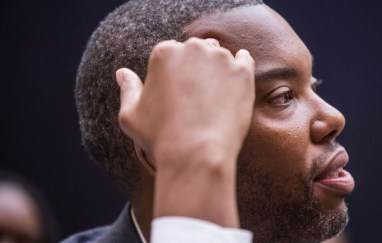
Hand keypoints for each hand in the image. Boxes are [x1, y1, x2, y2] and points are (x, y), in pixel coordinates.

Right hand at [116, 37, 254, 226]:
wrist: (197, 154)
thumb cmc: (160, 137)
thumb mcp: (131, 115)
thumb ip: (127, 89)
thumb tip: (122, 72)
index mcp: (164, 53)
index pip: (172, 52)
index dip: (174, 72)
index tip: (178, 91)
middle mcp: (193, 48)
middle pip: (197, 49)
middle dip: (196, 66)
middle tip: (198, 94)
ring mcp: (221, 58)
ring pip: (220, 56)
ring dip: (218, 69)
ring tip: (215, 96)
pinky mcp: (243, 72)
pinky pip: (245, 60)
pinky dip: (241, 66)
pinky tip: (236, 81)